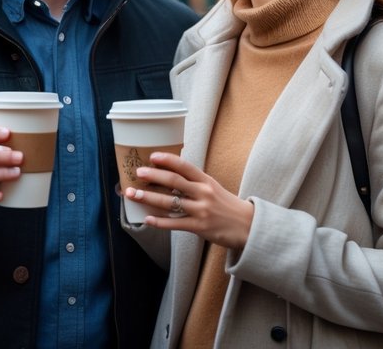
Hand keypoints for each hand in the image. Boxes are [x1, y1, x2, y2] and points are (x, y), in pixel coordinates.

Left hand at [125, 153, 253, 250]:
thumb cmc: (227, 206)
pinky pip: (175, 223)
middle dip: (153, 176)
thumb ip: (195, 182)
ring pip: (170, 202)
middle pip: (174, 180)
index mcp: (206, 180)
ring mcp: (201, 210)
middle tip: (138, 173)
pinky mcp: (199, 227)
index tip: (152, 156)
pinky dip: (159, 222)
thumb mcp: (214, 187)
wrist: (248, 226)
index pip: (184, 166)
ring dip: (149, 197)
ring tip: (133, 194)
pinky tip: (147, 219)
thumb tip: (172, 174)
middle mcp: (203, 192)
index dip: (167, 159)